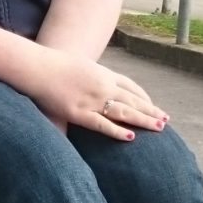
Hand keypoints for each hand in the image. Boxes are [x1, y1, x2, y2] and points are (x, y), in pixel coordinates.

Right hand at [21, 51, 168, 141]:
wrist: (36, 66)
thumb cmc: (54, 65)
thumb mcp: (80, 66)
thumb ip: (91, 78)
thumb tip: (96, 87)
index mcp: (103, 73)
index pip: (131, 86)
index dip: (144, 98)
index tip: (154, 106)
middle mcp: (103, 86)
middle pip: (133, 100)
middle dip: (150, 111)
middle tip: (165, 121)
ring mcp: (92, 99)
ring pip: (124, 112)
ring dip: (143, 120)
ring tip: (158, 128)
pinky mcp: (78, 112)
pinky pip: (102, 124)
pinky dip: (117, 130)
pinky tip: (131, 137)